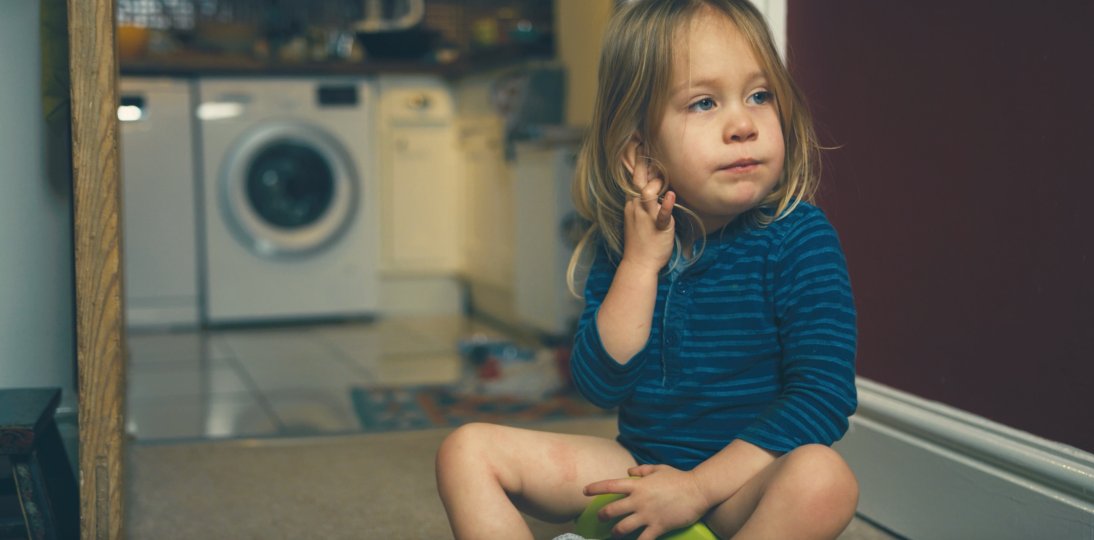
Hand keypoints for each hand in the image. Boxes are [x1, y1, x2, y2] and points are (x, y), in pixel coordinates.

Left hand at [584, 465, 709, 539]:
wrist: (698, 490)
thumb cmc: (679, 478)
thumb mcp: (659, 468)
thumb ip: (642, 470)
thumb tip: (629, 471)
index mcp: (638, 485)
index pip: (610, 486)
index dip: (595, 488)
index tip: (584, 491)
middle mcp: (639, 500)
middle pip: (612, 510)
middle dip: (603, 516)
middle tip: (601, 519)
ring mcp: (648, 514)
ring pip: (622, 528)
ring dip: (615, 532)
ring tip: (614, 534)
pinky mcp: (658, 526)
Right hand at [621, 143, 675, 273]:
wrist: (639, 264)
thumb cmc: (642, 241)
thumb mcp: (638, 217)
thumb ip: (644, 201)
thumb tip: (653, 186)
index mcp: (632, 202)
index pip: (633, 177)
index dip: (636, 160)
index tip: (639, 141)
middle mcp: (636, 206)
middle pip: (637, 179)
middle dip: (642, 162)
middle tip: (647, 143)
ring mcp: (646, 216)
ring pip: (647, 192)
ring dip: (657, 182)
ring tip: (665, 178)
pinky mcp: (658, 227)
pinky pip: (662, 215)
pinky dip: (666, 205)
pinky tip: (671, 195)